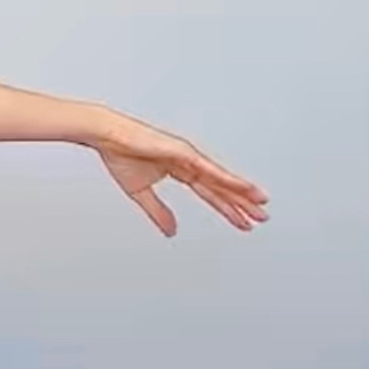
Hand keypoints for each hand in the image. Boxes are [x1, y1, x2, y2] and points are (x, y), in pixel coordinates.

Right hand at [90, 112, 268, 236]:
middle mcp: (190, 163)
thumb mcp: (140, 194)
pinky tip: (243, 188)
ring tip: (261, 205)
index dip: (226, 209)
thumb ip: (159, 213)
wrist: (107, 136)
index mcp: (180, 170)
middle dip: (241, 204)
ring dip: (242, 193)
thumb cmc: (120, 155)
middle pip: (221, 188)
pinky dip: (228, 179)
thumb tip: (172, 231)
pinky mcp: (185, 152)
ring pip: (221, 179)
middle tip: (261, 218)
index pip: (209, 193)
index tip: (242, 222)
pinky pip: (211, 169)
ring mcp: (189, 156)